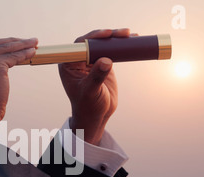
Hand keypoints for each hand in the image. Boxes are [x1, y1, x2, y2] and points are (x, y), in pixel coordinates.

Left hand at [59, 29, 130, 145]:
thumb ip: (96, 77)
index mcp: (69, 65)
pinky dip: (122, 47)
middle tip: (124, 33)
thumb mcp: (91, 92)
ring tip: (131, 35)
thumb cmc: (88, 106)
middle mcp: (79, 60)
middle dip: (109, 35)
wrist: (96, 115)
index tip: (107, 34)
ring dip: (117, 38)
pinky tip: (133, 41)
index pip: (80, 45)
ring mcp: (91, 61)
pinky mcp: (102, 64)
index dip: (93, 36)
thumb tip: (106, 61)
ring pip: (104, 45)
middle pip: (94, 41)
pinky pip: (112, 51)